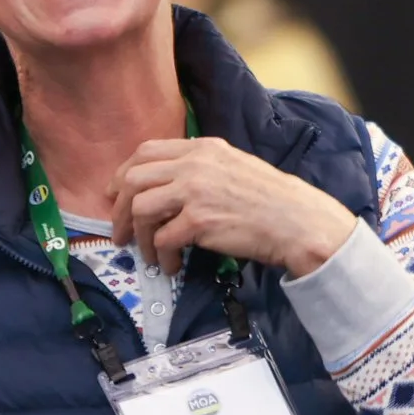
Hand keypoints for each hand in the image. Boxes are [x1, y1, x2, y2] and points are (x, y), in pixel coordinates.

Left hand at [108, 138, 356, 277]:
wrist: (297, 221)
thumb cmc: (269, 200)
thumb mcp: (232, 167)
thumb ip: (198, 169)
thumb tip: (164, 187)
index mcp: (202, 148)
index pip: (145, 152)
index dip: (124, 174)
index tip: (117, 195)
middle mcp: (195, 165)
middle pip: (134, 179)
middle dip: (120, 209)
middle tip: (120, 232)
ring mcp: (196, 191)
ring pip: (142, 209)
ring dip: (139, 237)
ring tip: (149, 255)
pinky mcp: (200, 221)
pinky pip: (162, 239)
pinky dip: (162, 256)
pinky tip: (172, 265)